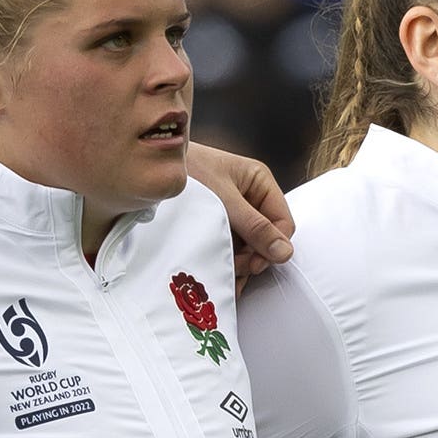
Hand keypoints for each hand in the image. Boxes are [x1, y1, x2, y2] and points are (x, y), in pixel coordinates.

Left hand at [189, 141, 294, 285]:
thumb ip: (255, 228)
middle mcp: (250, 196)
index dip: (273, 246)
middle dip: (253, 256)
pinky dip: (225, 259)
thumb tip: (284, 252)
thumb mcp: (225, 201)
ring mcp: (233, 211)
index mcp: (259, 182)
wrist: (152, 166)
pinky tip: (216, 270)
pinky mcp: (216, 222)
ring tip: (223, 270)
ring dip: (239, 262)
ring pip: (248, 246)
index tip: (255, 263)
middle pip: (265, 237)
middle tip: (236, 267)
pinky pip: (229, 245)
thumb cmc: (190, 171)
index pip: (282, 222)